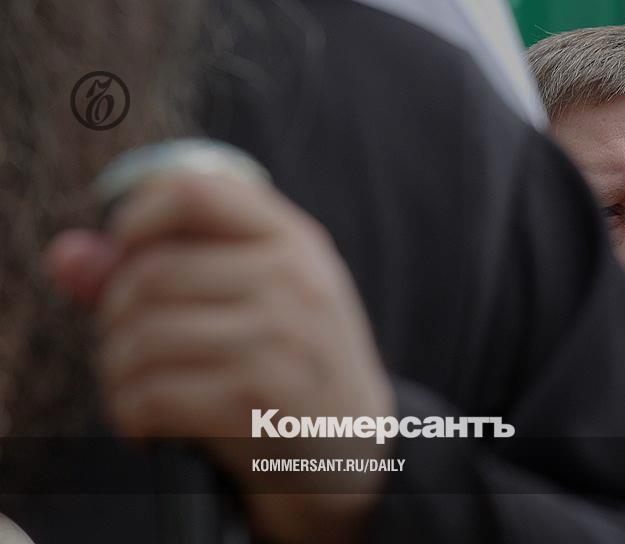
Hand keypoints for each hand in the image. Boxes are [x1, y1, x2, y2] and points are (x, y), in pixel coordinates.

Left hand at [46, 174, 393, 542]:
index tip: (126, 254)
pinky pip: (152, 394)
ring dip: (117, 371)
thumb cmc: (293, 362)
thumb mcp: (255, 296)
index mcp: (292, 240)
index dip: (135, 217)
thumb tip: (67, 256)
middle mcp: (293, 279)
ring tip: (134, 386)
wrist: (355, 448)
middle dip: (114, 314)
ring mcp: (281, 338)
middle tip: (128, 344)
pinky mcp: (261, 399)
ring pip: (142, 336)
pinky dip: (130, 413)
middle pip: (151, 271)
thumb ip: (164, 264)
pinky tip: (146, 422)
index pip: (193, 191)